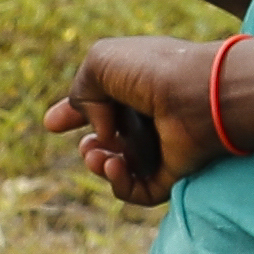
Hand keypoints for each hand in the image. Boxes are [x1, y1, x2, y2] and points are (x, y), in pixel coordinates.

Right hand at [49, 33, 228, 206]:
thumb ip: (81, 91)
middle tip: (89, 144)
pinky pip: (139, 191)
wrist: (201, 95)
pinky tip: (114, 164)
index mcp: (139, 85)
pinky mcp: (175, 174)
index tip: (52, 124)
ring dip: (98, 164)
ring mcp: (165, 146)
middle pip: (111, 141)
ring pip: (120, 168)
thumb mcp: (102, 63)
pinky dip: (119, 183)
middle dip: (89, 147)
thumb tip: (99, 130)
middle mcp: (153, 116)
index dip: (75, 114)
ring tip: (99, 154)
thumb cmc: (154, 71)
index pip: (104, 104)